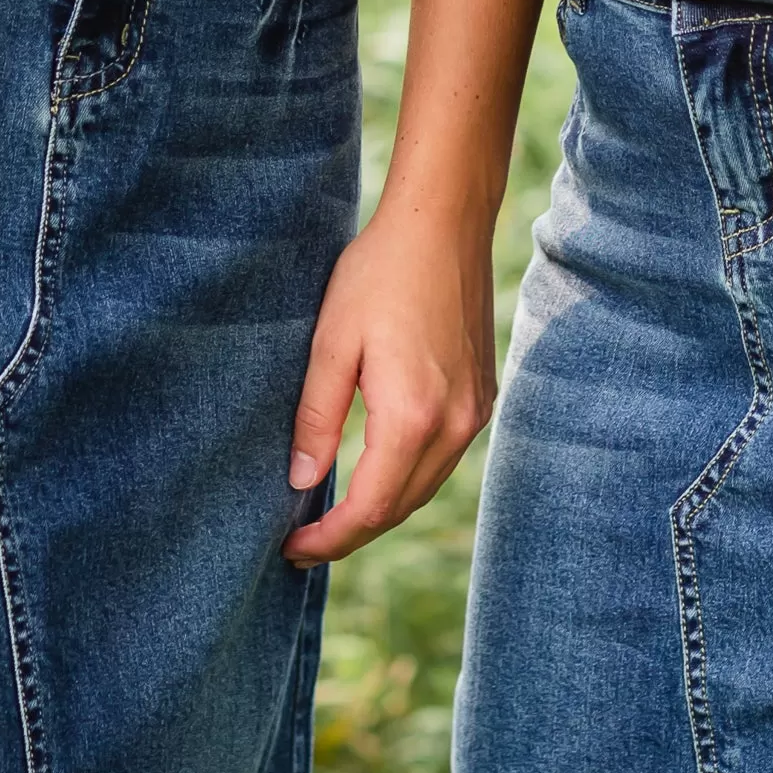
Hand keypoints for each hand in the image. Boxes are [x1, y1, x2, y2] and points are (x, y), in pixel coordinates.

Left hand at [283, 202, 496, 563]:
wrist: (443, 223)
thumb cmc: (380, 273)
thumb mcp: (331, 342)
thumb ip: (317, 417)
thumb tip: (301, 482)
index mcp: (413, 417)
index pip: (369, 508)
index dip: (328, 539)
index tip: (291, 549)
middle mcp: (454, 425)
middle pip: (400, 508)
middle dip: (352, 534)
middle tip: (303, 542)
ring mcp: (475, 412)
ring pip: (425, 488)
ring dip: (381, 510)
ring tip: (334, 518)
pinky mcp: (482, 396)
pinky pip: (444, 459)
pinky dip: (408, 479)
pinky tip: (378, 473)